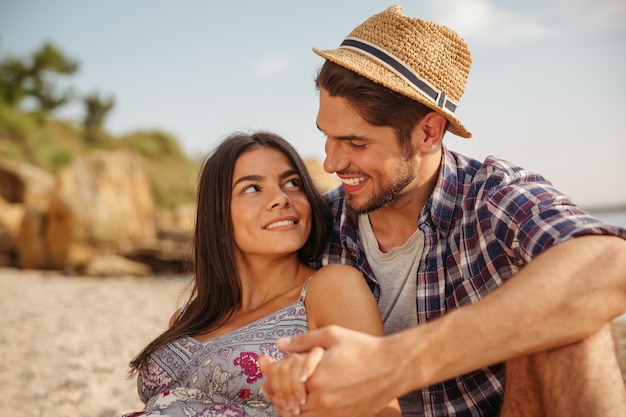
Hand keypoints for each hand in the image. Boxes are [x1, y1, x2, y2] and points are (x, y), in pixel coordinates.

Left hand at [265, 325, 401, 416]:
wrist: (393, 366)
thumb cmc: (363, 347)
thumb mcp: (332, 335)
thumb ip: (302, 341)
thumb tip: (279, 344)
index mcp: (316, 377)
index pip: (282, 381)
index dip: (270, 374)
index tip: (265, 366)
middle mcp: (322, 399)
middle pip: (286, 402)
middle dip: (273, 392)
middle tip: (265, 387)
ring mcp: (333, 413)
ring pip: (298, 416)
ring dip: (286, 407)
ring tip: (279, 398)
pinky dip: (303, 415)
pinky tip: (300, 406)